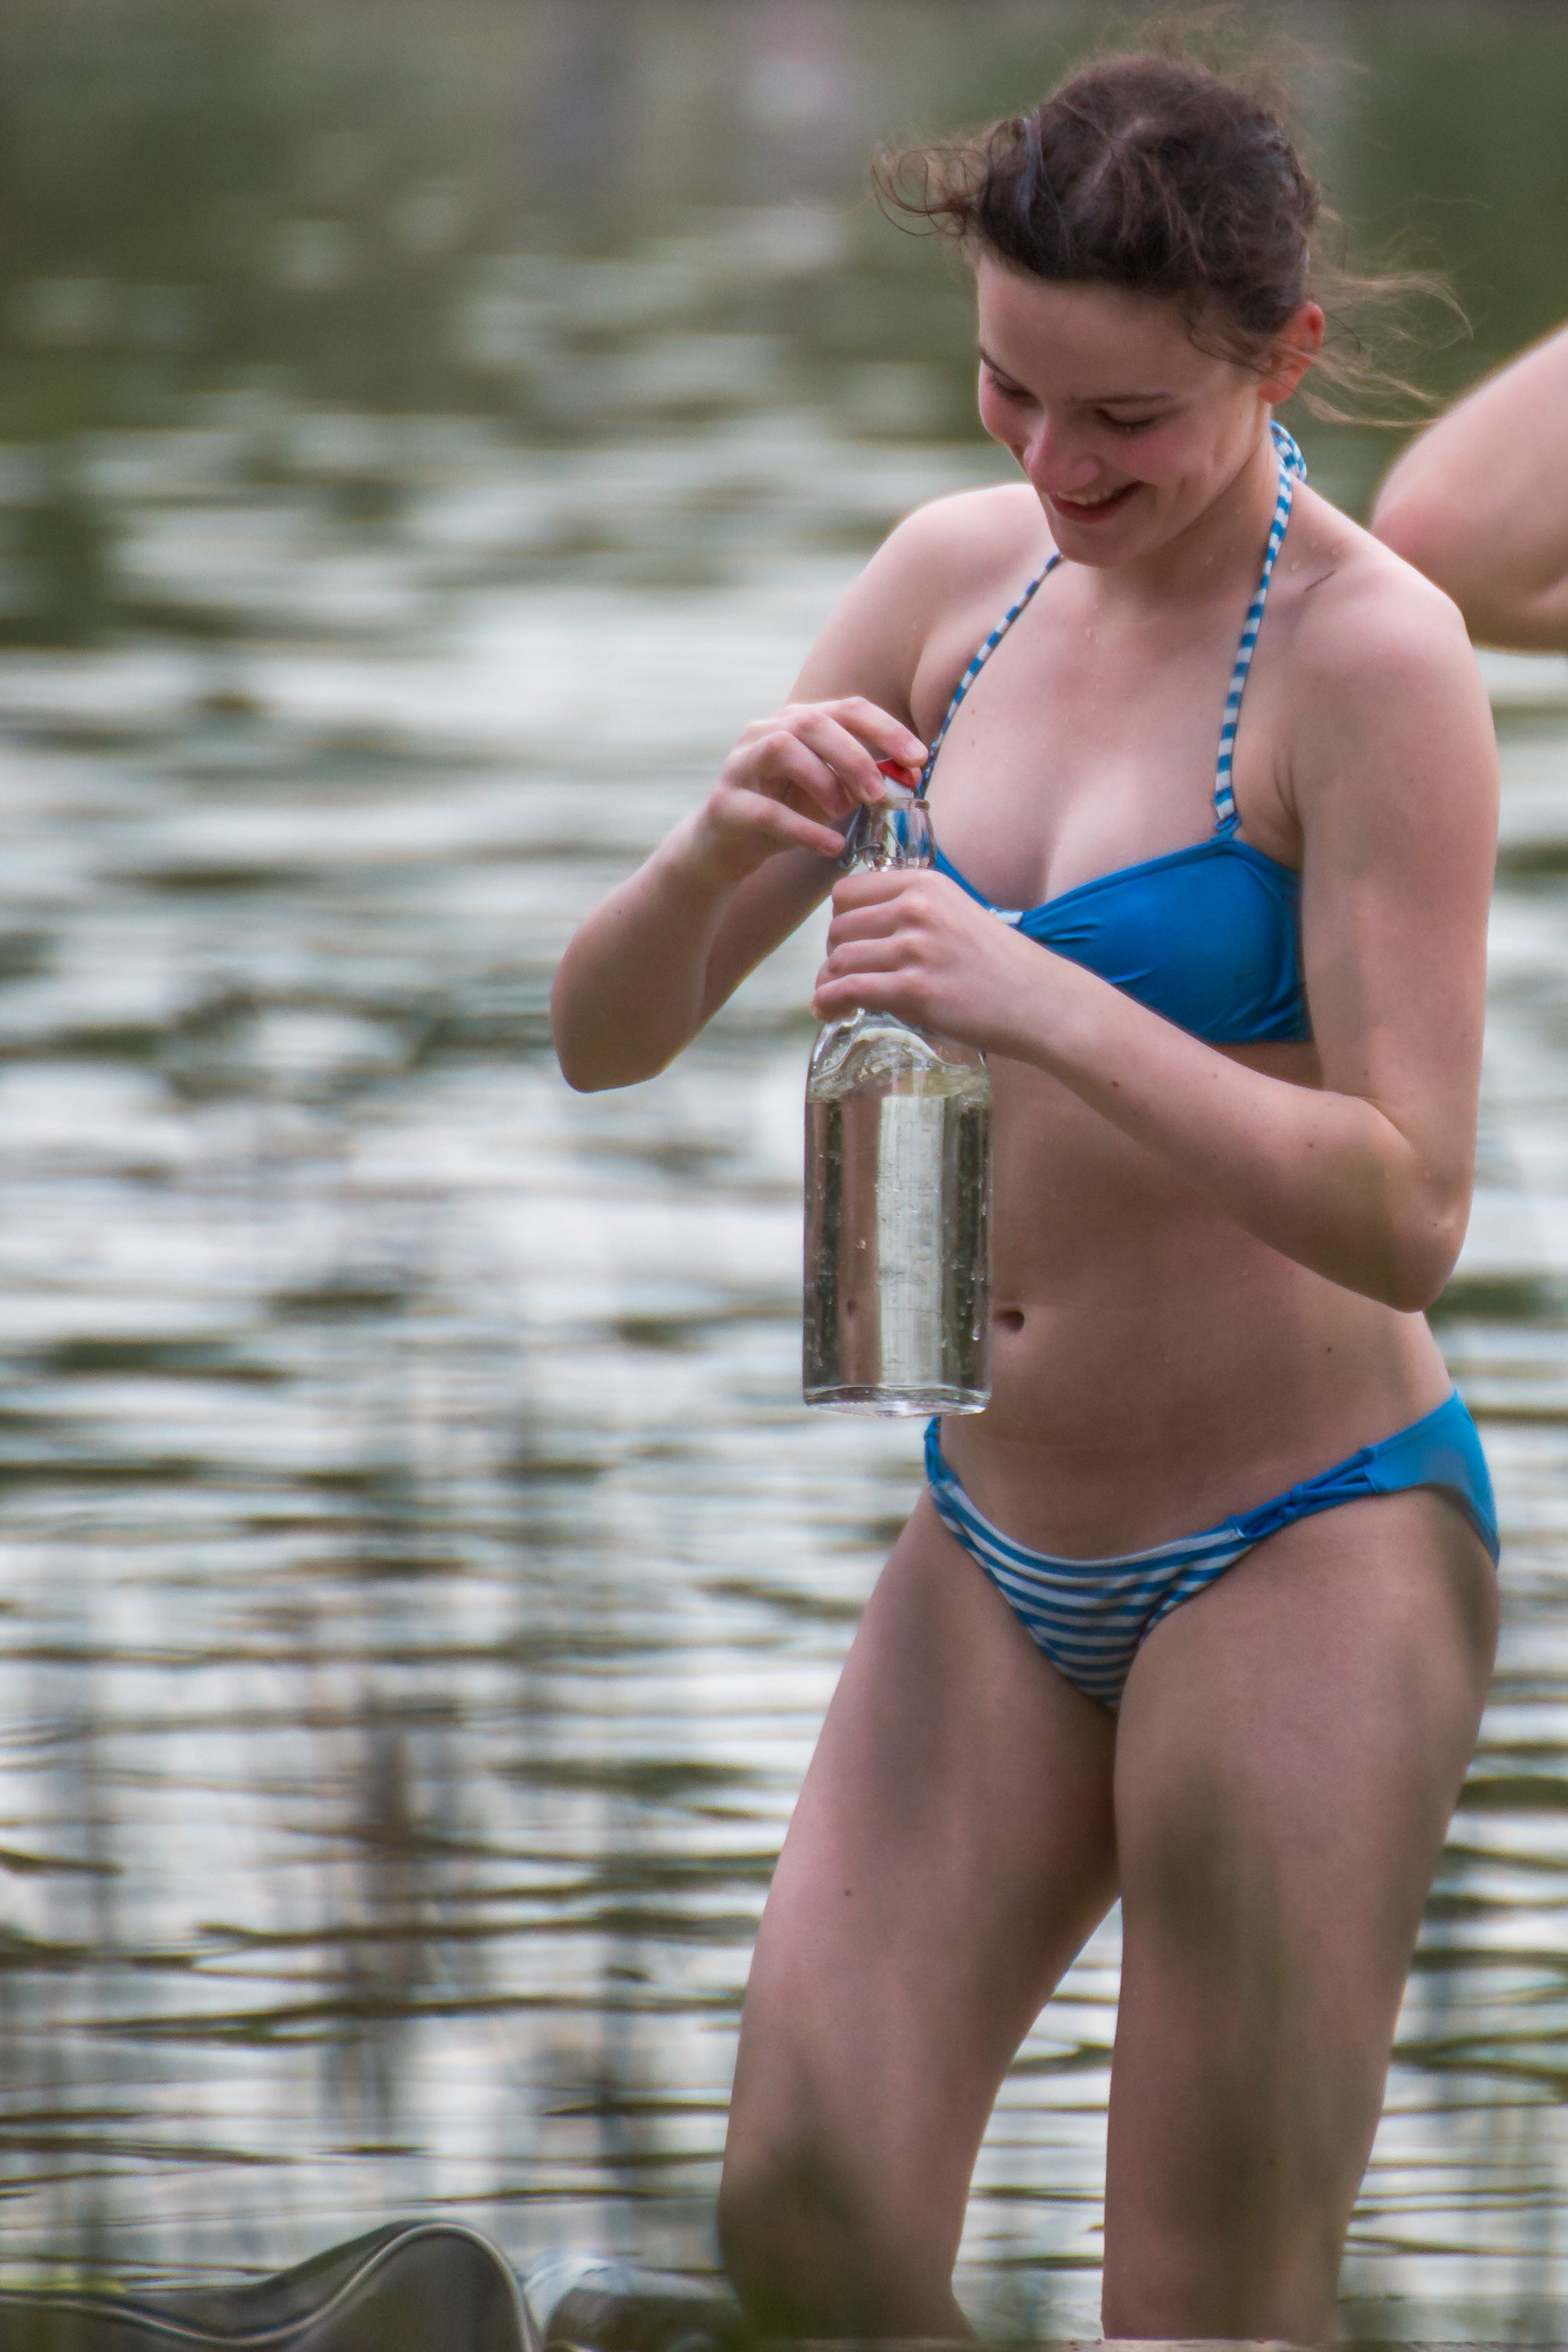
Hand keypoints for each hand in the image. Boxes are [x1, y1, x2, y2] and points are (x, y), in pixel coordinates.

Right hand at [689, 699, 925, 883]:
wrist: (723, 851)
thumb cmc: (784, 815)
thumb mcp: (828, 793)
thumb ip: (862, 779)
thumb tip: (912, 773)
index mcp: (795, 723)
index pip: (847, 709)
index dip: (886, 729)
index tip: (918, 758)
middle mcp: (763, 733)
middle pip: (812, 723)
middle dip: (855, 756)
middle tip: (880, 793)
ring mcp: (739, 766)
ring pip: (781, 750)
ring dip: (824, 781)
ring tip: (845, 813)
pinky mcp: (725, 806)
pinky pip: (766, 811)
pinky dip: (804, 829)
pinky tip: (831, 846)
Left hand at [812, 869, 1040, 1048]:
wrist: (1040, 1001)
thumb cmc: (1000, 965)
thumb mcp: (957, 914)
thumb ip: (913, 914)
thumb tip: (860, 935)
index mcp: (926, 884)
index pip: (849, 892)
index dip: (839, 921)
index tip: (846, 943)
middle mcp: (917, 908)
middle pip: (839, 927)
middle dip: (833, 955)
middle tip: (841, 978)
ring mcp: (916, 948)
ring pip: (840, 959)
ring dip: (826, 983)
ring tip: (831, 1001)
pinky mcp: (915, 988)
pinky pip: (849, 990)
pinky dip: (828, 1002)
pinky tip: (828, 1012)